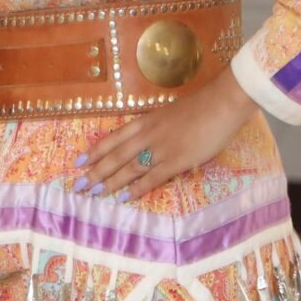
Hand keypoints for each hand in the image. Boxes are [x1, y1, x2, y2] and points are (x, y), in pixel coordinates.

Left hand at [73, 70, 259, 200]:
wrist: (222, 103)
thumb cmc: (202, 106)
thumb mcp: (170, 113)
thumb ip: (157, 127)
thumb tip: (147, 140)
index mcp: (145, 121)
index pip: (113, 138)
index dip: (95, 151)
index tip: (79, 161)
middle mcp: (147, 135)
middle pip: (114, 156)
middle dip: (94, 171)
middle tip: (77, 185)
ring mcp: (160, 149)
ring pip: (127, 168)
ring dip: (109, 182)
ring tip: (93, 193)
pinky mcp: (176, 161)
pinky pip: (151, 178)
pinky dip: (136, 189)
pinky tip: (123, 197)